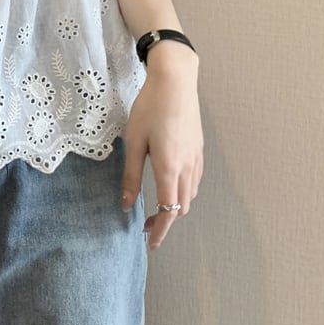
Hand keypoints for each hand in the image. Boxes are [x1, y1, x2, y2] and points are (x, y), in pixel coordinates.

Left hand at [120, 43, 202, 250]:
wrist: (175, 80)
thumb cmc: (150, 108)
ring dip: (176, 206)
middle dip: (166, 221)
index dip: (160, 231)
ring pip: (190, 194)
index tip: (150, 244)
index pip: (168, 211)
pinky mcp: (199, 147)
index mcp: (169, 167)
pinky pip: (195, 179)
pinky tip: (172, 184)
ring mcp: (196, 157)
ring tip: (158, 208)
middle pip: (181, 206)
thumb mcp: (133, 141)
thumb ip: (131, 175)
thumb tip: (125, 204)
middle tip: (147, 226)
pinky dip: (184, 190)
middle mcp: (187, 166)